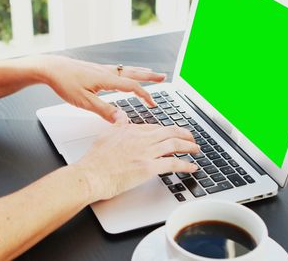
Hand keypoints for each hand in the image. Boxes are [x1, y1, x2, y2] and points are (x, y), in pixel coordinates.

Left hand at [37, 55, 166, 121]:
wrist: (50, 68)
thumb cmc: (64, 82)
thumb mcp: (84, 102)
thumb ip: (104, 111)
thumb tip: (121, 119)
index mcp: (107, 79)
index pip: (132, 87)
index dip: (145, 96)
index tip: (153, 104)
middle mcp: (107, 71)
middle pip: (133, 73)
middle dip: (149, 77)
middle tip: (163, 78)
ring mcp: (101, 68)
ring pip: (126, 69)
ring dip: (140, 72)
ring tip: (149, 73)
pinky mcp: (95, 68)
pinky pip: (117, 69)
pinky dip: (127, 71)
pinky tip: (124, 73)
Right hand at [72, 111, 199, 201]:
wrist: (91, 175)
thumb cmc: (95, 161)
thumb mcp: (105, 134)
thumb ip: (116, 124)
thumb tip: (119, 114)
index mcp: (130, 130)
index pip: (154, 127)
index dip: (166, 130)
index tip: (172, 133)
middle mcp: (140, 138)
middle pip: (169, 132)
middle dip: (184, 133)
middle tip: (191, 137)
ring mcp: (145, 152)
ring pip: (174, 144)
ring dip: (189, 146)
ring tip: (196, 149)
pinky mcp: (148, 167)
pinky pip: (172, 163)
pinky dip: (185, 164)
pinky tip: (192, 167)